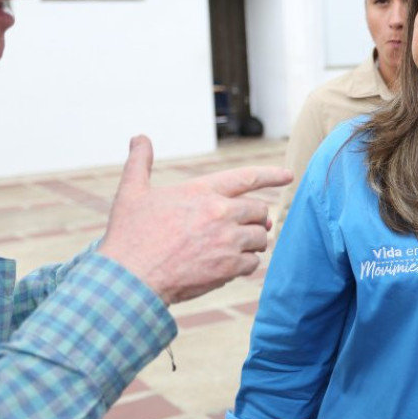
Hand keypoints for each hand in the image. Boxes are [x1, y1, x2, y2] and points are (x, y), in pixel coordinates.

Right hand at [98, 135, 292, 303]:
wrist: (129, 280)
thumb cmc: (129, 236)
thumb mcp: (131, 193)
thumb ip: (140, 162)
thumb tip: (139, 138)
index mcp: (202, 191)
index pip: (247, 177)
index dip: (271, 175)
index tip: (289, 176)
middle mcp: (220, 212)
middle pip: (259, 210)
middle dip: (254, 219)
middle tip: (241, 228)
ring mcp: (227, 240)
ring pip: (260, 237)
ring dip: (251, 242)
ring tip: (230, 248)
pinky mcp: (229, 266)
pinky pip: (253, 263)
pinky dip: (244, 265)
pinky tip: (225, 267)